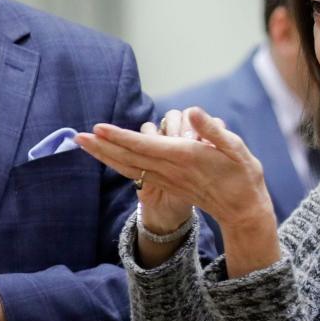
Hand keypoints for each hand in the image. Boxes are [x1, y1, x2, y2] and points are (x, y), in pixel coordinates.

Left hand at [76, 107, 280, 274]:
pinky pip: (135, 173)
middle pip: (129, 157)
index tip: (99, 128)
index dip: (120, 137)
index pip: (145, 145)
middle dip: (102, 146)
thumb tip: (191, 111)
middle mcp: (170, 169)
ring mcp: (166, 179)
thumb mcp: (236, 148)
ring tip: (83, 143)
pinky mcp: (166, 183)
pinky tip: (106, 156)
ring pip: (128, 166)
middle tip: (76, 135)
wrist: (242, 209)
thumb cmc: (242, 174)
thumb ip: (212, 130)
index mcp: (184, 157)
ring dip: (104, 155)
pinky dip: (117, 163)